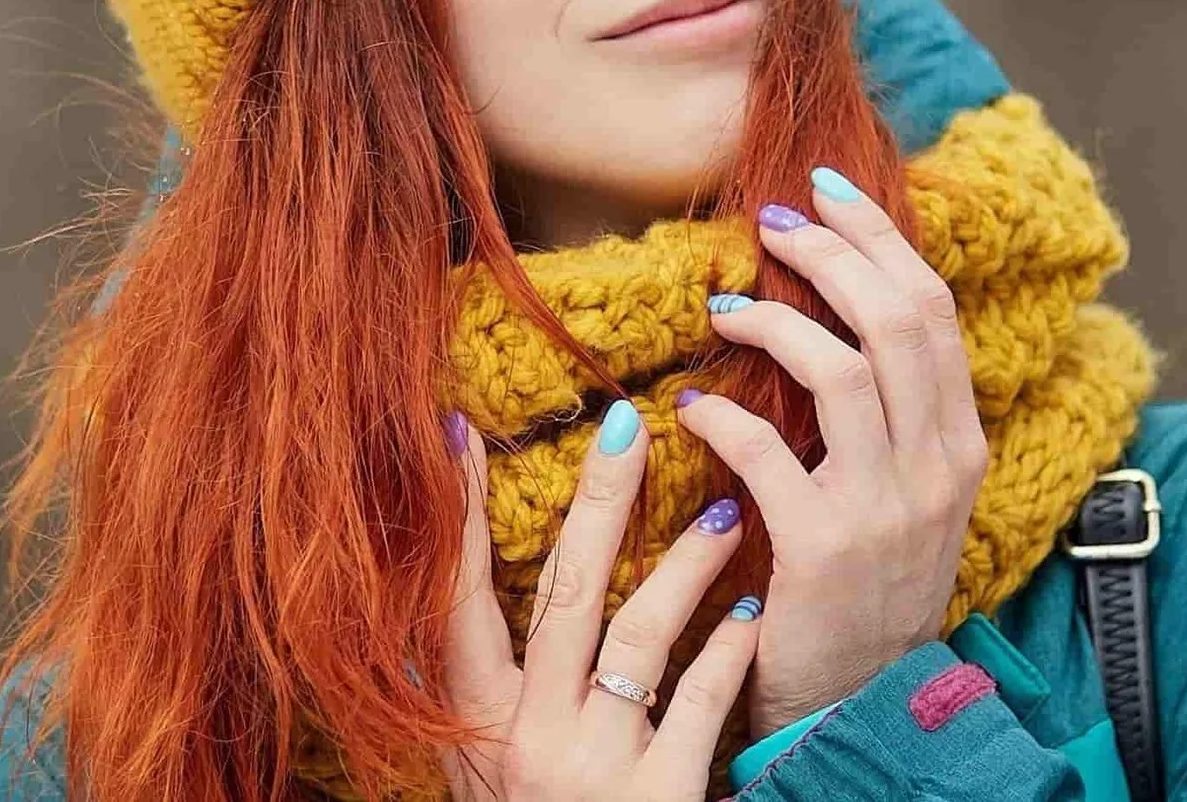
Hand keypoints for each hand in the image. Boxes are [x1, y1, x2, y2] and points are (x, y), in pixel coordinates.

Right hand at [441, 404, 761, 801]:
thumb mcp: (471, 773)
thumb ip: (466, 696)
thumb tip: (434, 608)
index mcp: (469, 722)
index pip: (454, 597)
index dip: (455, 516)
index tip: (458, 432)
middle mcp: (523, 738)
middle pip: (561, 594)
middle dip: (597, 501)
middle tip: (631, 421)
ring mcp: (592, 768)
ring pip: (639, 638)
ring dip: (687, 565)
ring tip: (730, 511)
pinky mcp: (658, 801)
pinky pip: (698, 708)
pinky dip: (727, 656)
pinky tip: (752, 615)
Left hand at [672, 168, 989, 735]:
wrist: (860, 708)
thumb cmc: (864, 590)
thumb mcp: (906, 495)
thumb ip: (889, 413)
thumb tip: (839, 307)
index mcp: (961, 444)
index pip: (932, 309)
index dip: (879, 238)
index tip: (824, 192)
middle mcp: (938, 468)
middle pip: (897, 319)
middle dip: (832, 252)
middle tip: (770, 224)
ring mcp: (886, 509)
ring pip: (841, 370)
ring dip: (775, 321)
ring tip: (723, 309)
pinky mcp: (823, 550)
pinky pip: (768, 452)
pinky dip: (724, 415)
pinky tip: (692, 407)